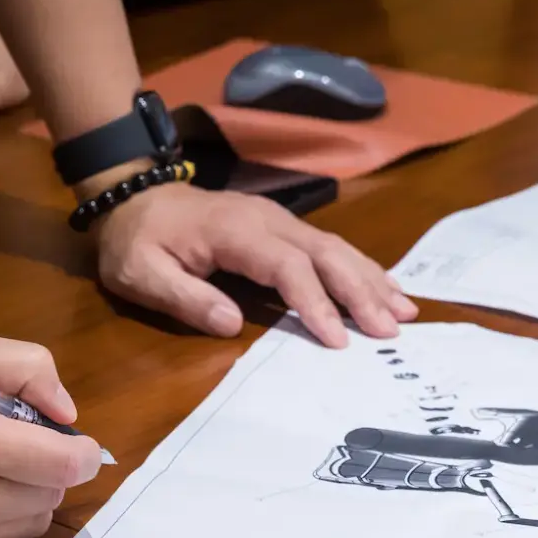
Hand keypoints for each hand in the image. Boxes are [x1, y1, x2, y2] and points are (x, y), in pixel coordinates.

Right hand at [0, 334, 101, 537]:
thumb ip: (26, 369)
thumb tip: (69, 416)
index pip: (69, 464)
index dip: (79, 448)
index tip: (65, 435)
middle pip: (57, 492)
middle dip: (48, 465)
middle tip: (13, 442)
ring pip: (35, 519)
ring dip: (28, 492)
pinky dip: (1, 514)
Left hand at [91, 181, 417, 347]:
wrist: (134, 198)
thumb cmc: (136, 242)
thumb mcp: (140, 273)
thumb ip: (183, 297)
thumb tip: (232, 323)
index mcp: (235, 232)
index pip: (286, 266)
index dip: (315, 302)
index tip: (337, 339)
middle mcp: (267, 220)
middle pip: (325, 253)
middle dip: (361, 291)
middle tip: (391, 330)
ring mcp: (279, 220)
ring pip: (335, 246)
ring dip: (371, 279)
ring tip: (404, 312)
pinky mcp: (284, 227)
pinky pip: (329, 246)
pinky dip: (360, 268)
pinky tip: (383, 288)